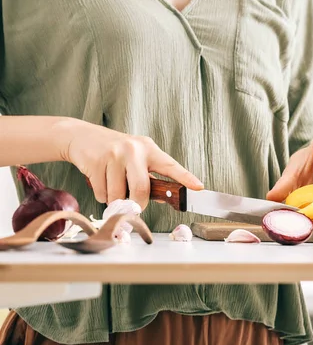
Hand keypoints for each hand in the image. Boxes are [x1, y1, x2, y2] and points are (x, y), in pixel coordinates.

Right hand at [61, 119, 202, 208]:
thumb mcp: (137, 157)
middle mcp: (134, 149)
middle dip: (137, 205)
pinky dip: (102, 195)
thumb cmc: (116, 152)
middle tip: (133, 207)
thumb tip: (165, 198)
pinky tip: (100, 180)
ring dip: (115, 200)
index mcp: (149, 149)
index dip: (185, 178)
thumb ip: (149, 175)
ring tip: (112, 184)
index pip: (171, 166)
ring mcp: (114, 155)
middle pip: (141, 190)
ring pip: (119, 195)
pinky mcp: (96, 162)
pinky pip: (102, 193)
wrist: (82, 136)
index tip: (199, 187)